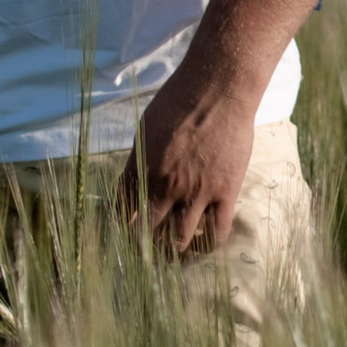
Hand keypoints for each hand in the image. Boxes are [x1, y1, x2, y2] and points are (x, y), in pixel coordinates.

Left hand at [126, 54, 256, 256]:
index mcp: (143, 170)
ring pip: (179, 240)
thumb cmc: (179, 100)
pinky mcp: (225, 193)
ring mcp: (196, 193)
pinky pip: (215, 232)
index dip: (121, 224)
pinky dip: (206, 246)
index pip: (123, 210)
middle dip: (141, 246)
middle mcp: (165, 187)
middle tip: (142, 252)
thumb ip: (139, 159)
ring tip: (171, 256)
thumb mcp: (146, 128)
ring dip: (171, 252)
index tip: (124, 230)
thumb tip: (132, 182)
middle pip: (147, 232)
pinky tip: (202, 246)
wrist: (218, 90)